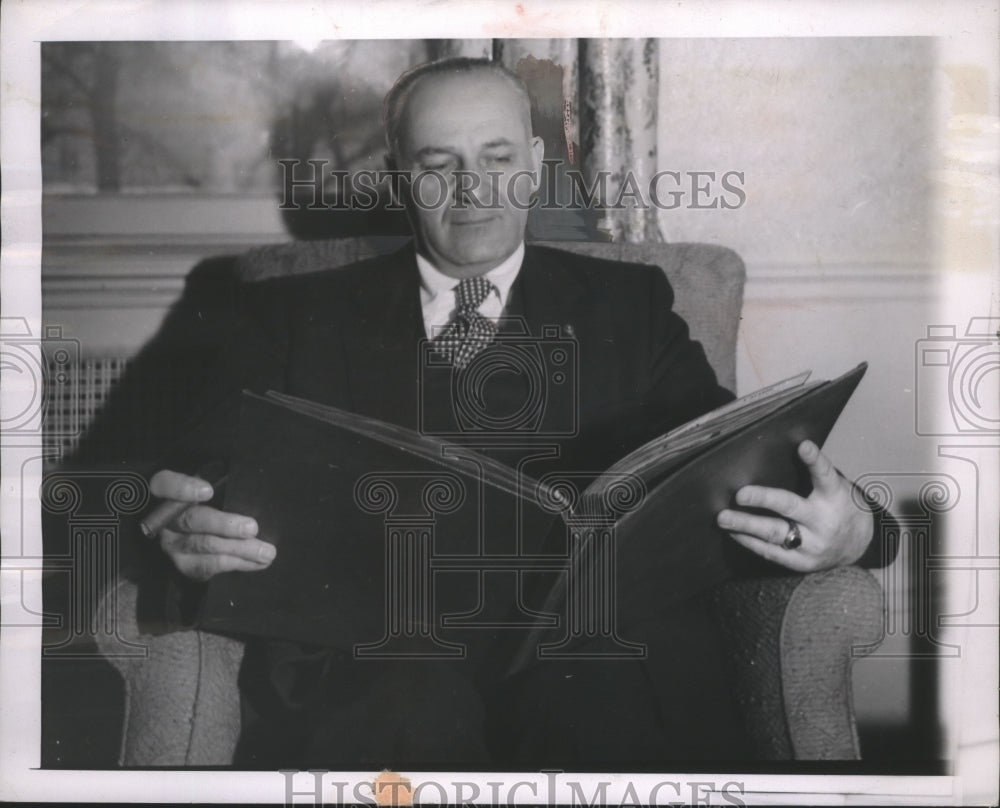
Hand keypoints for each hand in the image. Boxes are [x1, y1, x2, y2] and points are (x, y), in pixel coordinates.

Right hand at [148, 469, 275, 581]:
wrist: (199, 532)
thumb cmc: (212, 501)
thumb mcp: (212, 486)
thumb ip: (222, 485)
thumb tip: (251, 492)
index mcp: (166, 492)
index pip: (165, 484)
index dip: (183, 488)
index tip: (207, 491)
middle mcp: (165, 520)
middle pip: (191, 520)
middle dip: (225, 525)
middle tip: (252, 528)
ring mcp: (172, 545)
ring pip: (204, 546)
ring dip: (239, 550)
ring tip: (266, 552)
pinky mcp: (183, 565)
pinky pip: (209, 567)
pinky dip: (237, 564)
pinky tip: (258, 563)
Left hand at [715, 440, 872, 571]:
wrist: (858, 545)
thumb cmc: (838, 507)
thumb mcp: (835, 487)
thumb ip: (814, 474)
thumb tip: (782, 450)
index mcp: (835, 497)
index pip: (825, 475)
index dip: (815, 460)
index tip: (803, 446)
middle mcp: (824, 521)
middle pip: (790, 507)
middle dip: (763, 499)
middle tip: (739, 494)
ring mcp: (813, 544)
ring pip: (774, 533)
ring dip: (745, 525)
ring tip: (723, 518)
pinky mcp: (803, 562)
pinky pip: (771, 553)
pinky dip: (750, 542)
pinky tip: (734, 533)